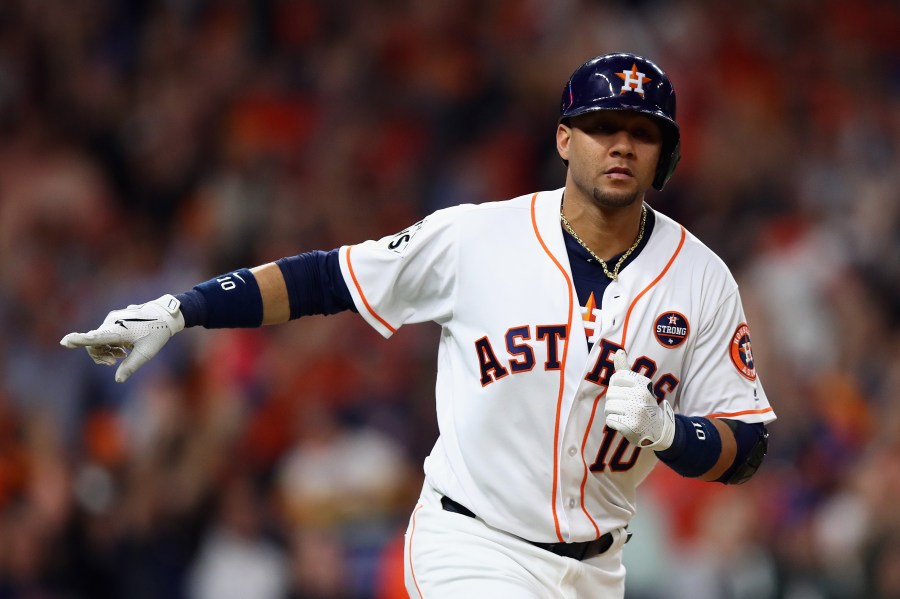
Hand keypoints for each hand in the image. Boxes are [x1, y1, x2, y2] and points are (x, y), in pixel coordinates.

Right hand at [60, 294, 184, 382]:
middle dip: (100, 355)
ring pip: (99, 338)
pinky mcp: (115, 318)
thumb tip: (118, 380)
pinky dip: (110, 344)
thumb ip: (131, 366)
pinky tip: (122, 349)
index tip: (65, 341)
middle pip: (94, 343)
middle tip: (114, 363)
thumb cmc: (157, 333)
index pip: (95, 337)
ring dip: (106, 350)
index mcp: (119, 330)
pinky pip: (105, 334)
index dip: (79, 340)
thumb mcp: (146, 352)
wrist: (165, 314)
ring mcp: (113, 319)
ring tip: (122, 356)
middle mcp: (112, 322)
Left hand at [604, 349, 674, 449]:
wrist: (657, 429)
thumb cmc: (643, 404)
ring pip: (608, 406)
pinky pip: (610, 420)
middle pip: (610, 393)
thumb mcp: (638, 384)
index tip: (627, 391)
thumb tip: (618, 351)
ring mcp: (636, 411)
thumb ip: (625, 369)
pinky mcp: (630, 426)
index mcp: (642, 384)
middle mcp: (641, 396)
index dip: (617, 385)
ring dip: (613, 412)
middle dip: (614, 400)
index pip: (617, 377)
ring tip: (626, 414)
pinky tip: (625, 423)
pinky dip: (614, 423)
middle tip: (627, 406)